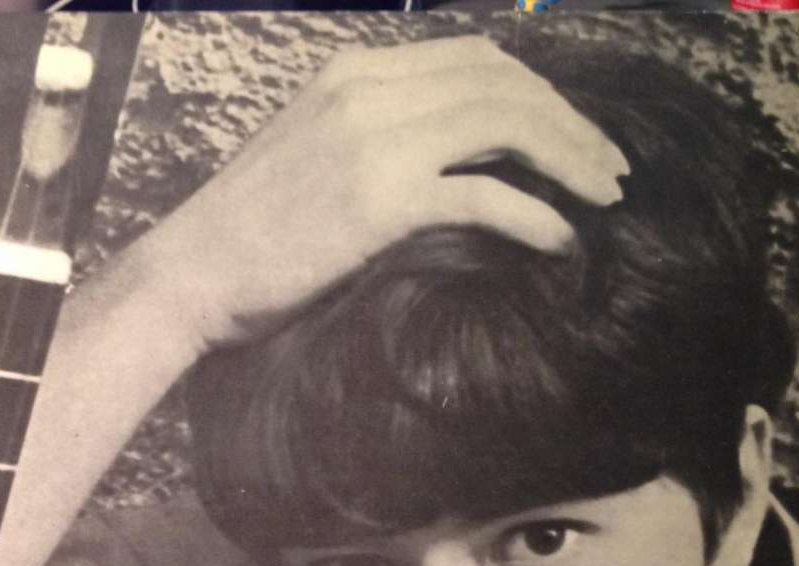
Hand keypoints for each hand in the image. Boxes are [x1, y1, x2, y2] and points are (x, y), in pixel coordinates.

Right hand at [141, 35, 628, 354]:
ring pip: (506, 123)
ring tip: (602, 199)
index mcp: (354, 72)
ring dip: (568, 159)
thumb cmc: (244, 233)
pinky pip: (483, 193)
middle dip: (570, 124)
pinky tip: (559, 240)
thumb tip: (438, 159)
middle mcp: (370, 90)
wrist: (190, 274)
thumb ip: (371, 137)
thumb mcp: (308, 155)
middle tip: (608, 171)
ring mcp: (375, 139)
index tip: (571, 137)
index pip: (473, 59)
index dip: (538, 93)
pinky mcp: (379, 199)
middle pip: (503, 82)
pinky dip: (534, 215)